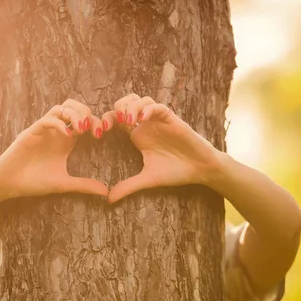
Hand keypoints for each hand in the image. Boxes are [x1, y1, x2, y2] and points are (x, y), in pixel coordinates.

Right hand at [0, 99, 107, 198]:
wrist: (10, 185)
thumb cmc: (34, 183)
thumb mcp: (64, 184)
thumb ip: (84, 185)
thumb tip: (106, 192)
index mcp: (65, 140)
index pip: (83, 119)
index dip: (95, 122)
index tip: (101, 134)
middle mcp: (56, 131)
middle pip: (73, 106)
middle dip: (86, 112)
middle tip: (92, 129)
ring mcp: (43, 130)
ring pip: (60, 108)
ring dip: (74, 114)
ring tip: (81, 129)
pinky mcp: (31, 133)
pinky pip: (46, 120)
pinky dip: (59, 123)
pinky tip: (67, 135)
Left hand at [103, 94, 220, 203]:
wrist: (200, 170)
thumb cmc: (175, 172)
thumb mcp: (148, 179)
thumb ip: (128, 186)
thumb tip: (108, 200)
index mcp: (138, 135)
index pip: (117, 118)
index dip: (107, 120)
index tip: (99, 132)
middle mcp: (147, 125)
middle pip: (127, 102)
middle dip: (117, 108)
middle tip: (111, 123)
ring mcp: (159, 120)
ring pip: (142, 100)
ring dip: (132, 106)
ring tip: (127, 120)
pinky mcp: (172, 119)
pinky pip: (159, 107)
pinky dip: (149, 109)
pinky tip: (142, 119)